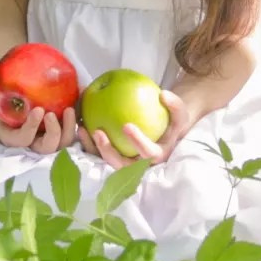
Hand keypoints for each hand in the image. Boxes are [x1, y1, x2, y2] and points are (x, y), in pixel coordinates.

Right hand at [0, 66, 78, 153]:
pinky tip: (79, 107)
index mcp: (14, 138)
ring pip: (62, 144)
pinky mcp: (58, 134)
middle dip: (53, 132)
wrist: (8, 112)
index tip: (39, 110)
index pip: (24, 140)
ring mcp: (46, 140)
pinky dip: (77, 124)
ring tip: (70, 109)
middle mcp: (31, 144)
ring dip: (69, 129)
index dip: (32, 128)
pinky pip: (70, 134)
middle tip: (53, 114)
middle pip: (46, 148)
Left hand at [77, 89, 193, 167]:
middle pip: (123, 166)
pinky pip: (99, 152)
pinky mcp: (114, 157)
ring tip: (83, 130)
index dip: (138, 142)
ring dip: (93, 148)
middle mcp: (140, 165)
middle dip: (108, 152)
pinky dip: (88, 142)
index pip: (149, 154)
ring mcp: (126, 163)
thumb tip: (163, 95)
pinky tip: (80, 125)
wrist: (165, 131)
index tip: (126, 125)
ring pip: (107, 161)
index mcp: (157, 156)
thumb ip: (175, 105)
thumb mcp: (179, 114)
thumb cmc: (171, 122)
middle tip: (98, 132)